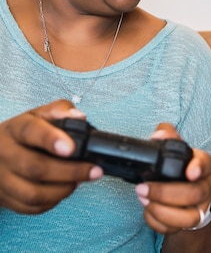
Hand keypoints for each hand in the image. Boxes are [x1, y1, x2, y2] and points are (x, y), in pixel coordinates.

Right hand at [0, 99, 101, 213]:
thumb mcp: (38, 116)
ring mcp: (2, 178)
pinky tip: (63, 191)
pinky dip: (51, 202)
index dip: (51, 140)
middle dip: (70, 171)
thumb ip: (59, 111)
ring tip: (79, 181)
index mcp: (15, 129)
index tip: (71, 148)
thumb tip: (78, 116)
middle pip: (35, 167)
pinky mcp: (5, 197)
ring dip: (62, 190)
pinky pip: (29, 207)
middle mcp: (4, 153)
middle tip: (94, 170)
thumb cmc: (23, 134)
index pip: (30, 131)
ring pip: (32, 193)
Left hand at [135, 123, 210, 233]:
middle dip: (165, 193)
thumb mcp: (173, 147)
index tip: (190, 172)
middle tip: (142, 188)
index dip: (199, 168)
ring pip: (189, 218)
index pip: (206, 164)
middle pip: (195, 194)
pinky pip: (174, 229)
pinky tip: (148, 210)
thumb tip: (159, 135)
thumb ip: (167, 135)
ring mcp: (199, 207)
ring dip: (162, 211)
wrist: (184, 192)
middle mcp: (205, 186)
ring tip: (144, 200)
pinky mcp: (188, 222)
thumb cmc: (178, 167)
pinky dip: (157, 222)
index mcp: (201, 164)